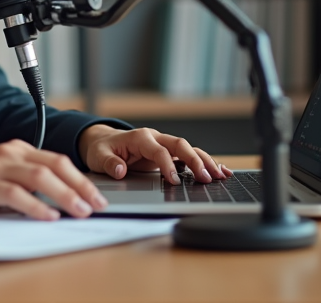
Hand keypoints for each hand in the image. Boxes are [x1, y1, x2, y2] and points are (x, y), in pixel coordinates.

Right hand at [0, 140, 108, 220]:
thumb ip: (18, 181)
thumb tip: (49, 201)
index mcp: (13, 149)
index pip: (57, 159)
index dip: (80, 177)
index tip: (96, 194)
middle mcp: (8, 153)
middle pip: (56, 164)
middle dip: (82, 185)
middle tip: (99, 204)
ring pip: (41, 177)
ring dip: (66, 194)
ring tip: (81, 211)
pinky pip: (15, 194)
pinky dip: (36, 205)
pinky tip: (48, 216)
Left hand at [78, 124, 228, 184]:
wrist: (104, 142)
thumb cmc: (102, 149)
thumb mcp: (99, 156)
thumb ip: (110, 163)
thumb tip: (121, 169)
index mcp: (140, 137)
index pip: (159, 150)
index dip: (167, 165)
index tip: (174, 181)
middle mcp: (156, 138)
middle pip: (180, 145)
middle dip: (195, 160)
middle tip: (206, 177)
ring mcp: (164, 144)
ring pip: (189, 149)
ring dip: (205, 161)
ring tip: (221, 175)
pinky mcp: (168, 153)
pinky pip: (189, 156)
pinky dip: (204, 162)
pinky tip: (220, 171)